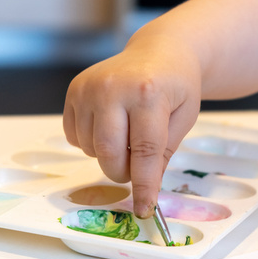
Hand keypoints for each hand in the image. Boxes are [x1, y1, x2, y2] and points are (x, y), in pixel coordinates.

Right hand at [63, 36, 200, 217]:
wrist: (159, 50)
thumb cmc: (176, 85)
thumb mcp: (183, 118)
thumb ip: (163, 154)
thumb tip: (145, 191)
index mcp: (148, 93)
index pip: (143, 151)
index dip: (144, 185)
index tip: (144, 208)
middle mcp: (113, 87)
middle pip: (108, 153)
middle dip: (121, 172)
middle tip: (135, 169)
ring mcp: (89, 87)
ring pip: (90, 148)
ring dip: (108, 155)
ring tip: (126, 135)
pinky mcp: (74, 90)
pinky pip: (74, 136)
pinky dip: (91, 142)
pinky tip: (110, 124)